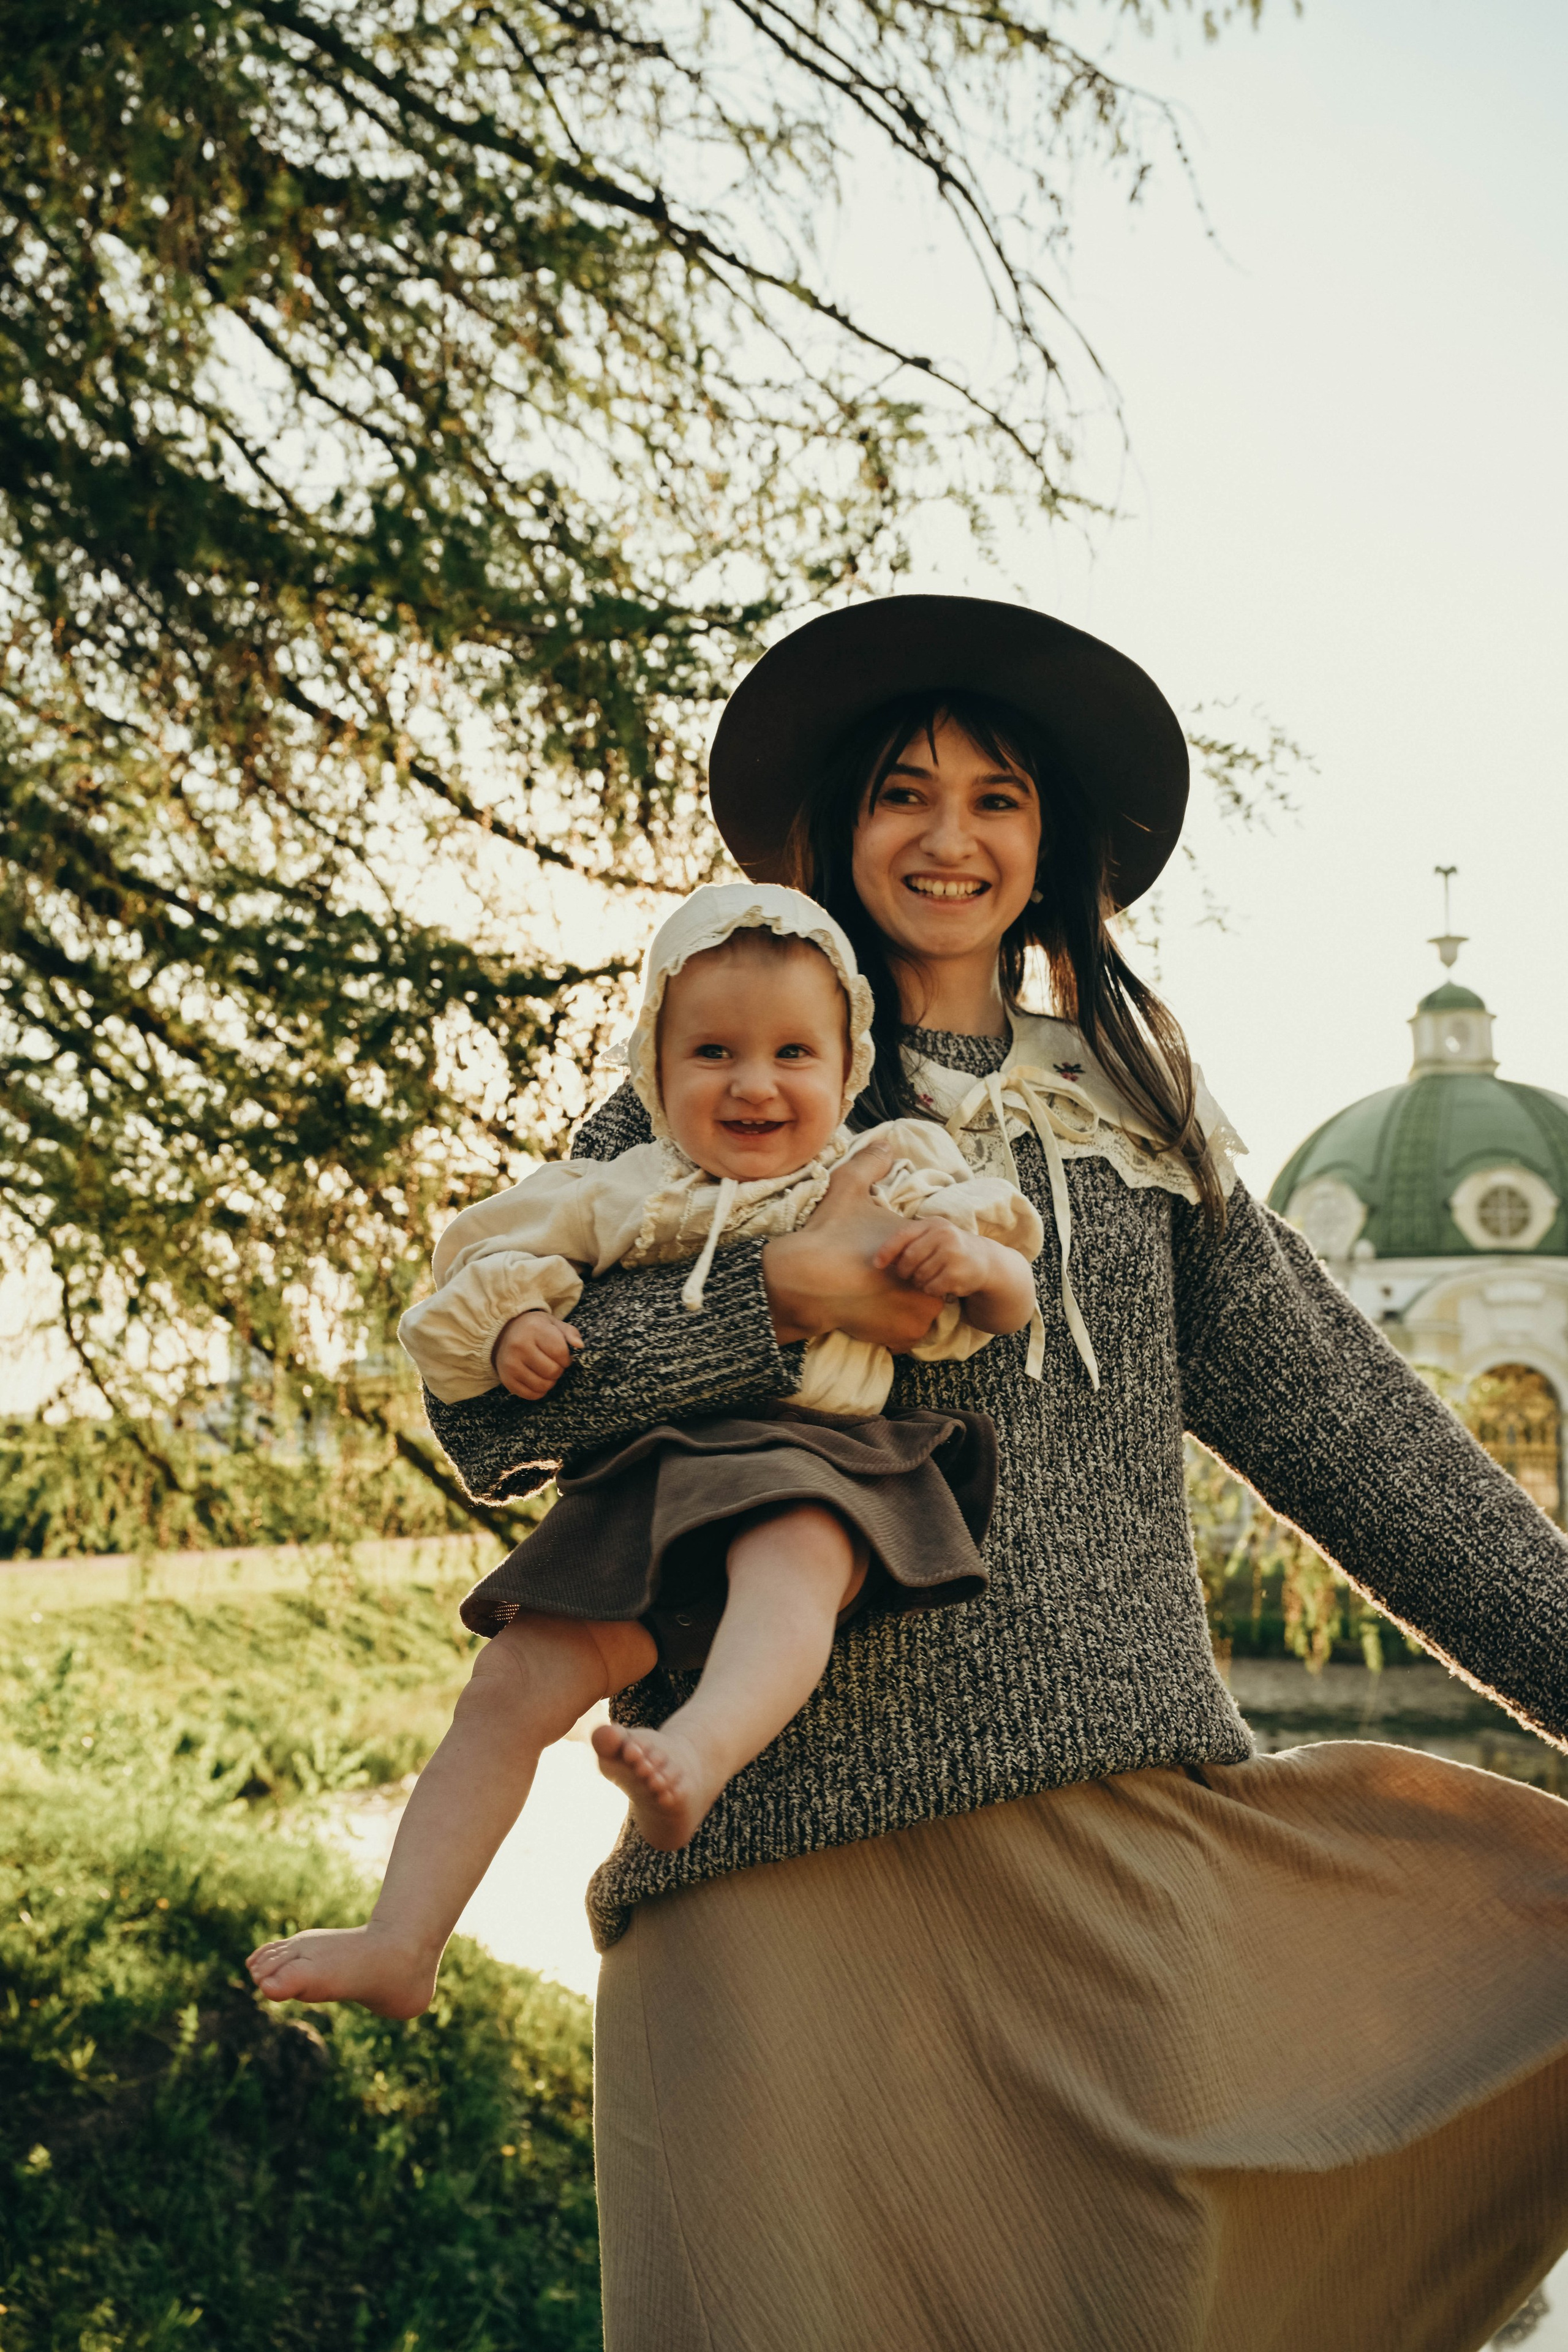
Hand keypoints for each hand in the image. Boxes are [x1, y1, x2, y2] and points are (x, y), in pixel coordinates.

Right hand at [491, 1310, 583, 1399]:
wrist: (503, 1333)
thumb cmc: (534, 1329)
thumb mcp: (553, 1323)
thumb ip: (570, 1332)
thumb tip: (579, 1346)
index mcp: (534, 1329)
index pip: (560, 1352)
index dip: (567, 1358)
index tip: (563, 1356)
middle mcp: (519, 1346)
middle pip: (552, 1371)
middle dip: (559, 1370)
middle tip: (554, 1363)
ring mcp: (510, 1364)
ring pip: (543, 1385)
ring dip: (550, 1382)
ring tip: (546, 1371)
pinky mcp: (506, 1379)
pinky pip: (531, 1395)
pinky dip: (539, 1391)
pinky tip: (537, 1378)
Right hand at [761, 1143, 944, 1349]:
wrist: (801, 1283)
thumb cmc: (828, 1235)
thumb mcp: (848, 1188)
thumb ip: (870, 1162)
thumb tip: (886, 1143)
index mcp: (924, 1246)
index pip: (929, 1253)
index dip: (904, 1256)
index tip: (878, 1259)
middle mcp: (931, 1280)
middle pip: (927, 1281)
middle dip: (906, 1282)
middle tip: (873, 1278)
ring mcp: (921, 1313)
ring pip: (918, 1309)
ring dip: (901, 1306)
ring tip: (869, 1295)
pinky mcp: (906, 1337)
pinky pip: (906, 1333)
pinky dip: (890, 1326)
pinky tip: (867, 1312)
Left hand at [874, 1216, 990, 1299]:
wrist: (984, 1260)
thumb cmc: (949, 1248)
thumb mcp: (933, 1236)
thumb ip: (910, 1241)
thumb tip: (880, 1258)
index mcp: (933, 1224)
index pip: (903, 1235)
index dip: (887, 1251)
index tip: (877, 1264)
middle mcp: (945, 1235)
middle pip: (909, 1258)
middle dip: (904, 1271)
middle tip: (908, 1275)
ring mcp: (953, 1254)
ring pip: (920, 1275)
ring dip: (918, 1281)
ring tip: (927, 1278)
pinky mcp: (958, 1273)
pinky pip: (932, 1287)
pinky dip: (930, 1289)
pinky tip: (938, 1284)